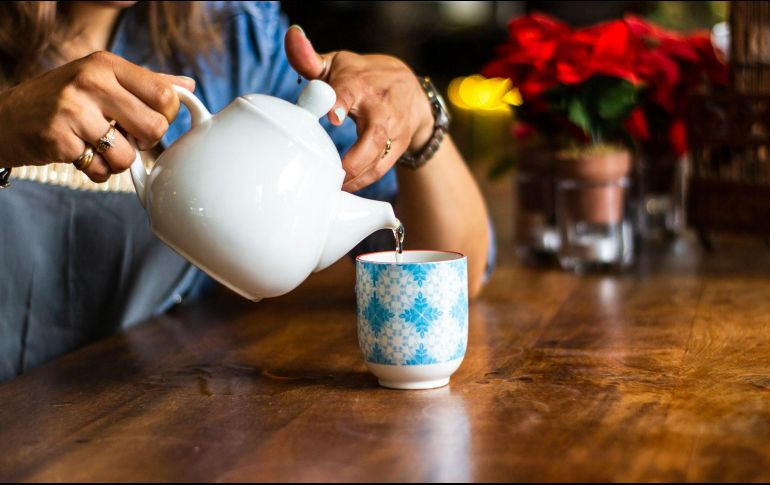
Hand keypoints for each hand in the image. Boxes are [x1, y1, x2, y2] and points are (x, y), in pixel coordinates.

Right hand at [0, 51, 194, 182]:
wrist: (5, 118)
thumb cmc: (63, 100)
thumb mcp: (102, 79)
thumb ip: (146, 83)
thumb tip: (188, 86)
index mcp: (106, 64)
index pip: (165, 96)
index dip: (165, 116)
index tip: (150, 120)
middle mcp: (90, 82)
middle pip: (154, 128)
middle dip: (144, 142)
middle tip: (125, 137)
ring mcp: (72, 110)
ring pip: (128, 156)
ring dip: (118, 161)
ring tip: (99, 146)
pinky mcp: (59, 139)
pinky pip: (101, 171)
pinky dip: (96, 171)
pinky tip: (80, 154)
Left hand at [285, 26, 433, 191]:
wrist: (411, 91)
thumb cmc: (364, 78)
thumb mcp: (338, 64)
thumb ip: (310, 58)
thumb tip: (292, 38)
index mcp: (360, 84)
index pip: (351, 90)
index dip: (341, 102)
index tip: (332, 116)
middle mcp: (381, 107)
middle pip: (373, 135)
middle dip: (353, 159)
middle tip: (331, 174)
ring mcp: (394, 130)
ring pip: (380, 158)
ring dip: (356, 178)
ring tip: (332, 189)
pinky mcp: (400, 148)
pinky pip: (382, 169)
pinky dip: (363, 183)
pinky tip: (344, 191)